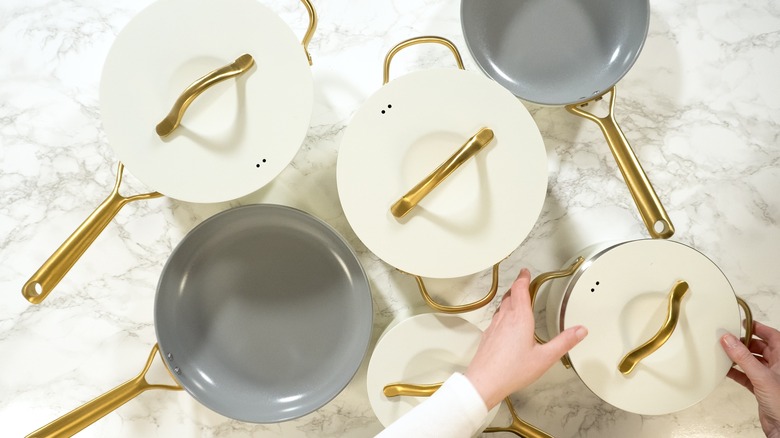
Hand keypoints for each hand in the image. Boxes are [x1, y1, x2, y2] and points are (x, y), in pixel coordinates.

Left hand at [465, 268, 587, 409]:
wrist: (485, 381)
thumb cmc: (511, 371)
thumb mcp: (545, 357)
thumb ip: (564, 342)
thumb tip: (579, 331)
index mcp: (519, 319)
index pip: (520, 290)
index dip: (523, 278)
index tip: (525, 272)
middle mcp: (504, 319)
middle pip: (509, 295)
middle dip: (517, 286)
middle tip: (523, 282)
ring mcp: (494, 327)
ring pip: (501, 306)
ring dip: (509, 298)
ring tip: (516, 298)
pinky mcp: (488, 336)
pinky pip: (495, 318)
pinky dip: (503, 312)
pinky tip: (506, 322)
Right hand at [721, 321, 779, 437]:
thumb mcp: (761, 376)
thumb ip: (743, 358)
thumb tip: (729, 339)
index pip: (772, 336)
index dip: (758, 327)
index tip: (743, 322)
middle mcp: (777, 366)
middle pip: (760, 347)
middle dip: (744, 342)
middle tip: (729, 338)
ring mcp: (769, 377)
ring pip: (752, 361)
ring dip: (739, 357)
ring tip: (724, 352)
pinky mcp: (761, 388)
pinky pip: (746, 375)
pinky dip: (736, 372)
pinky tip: (725, 370)